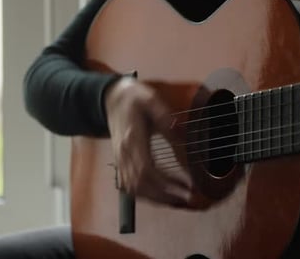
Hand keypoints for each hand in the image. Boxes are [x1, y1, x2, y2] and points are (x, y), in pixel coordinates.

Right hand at [104, 77, 192, 206]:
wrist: (111, 99)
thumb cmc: (133, 98)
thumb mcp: (150, 99)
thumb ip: (164, 115)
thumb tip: (180, 133)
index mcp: (132, 138)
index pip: (147, 169)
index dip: (166, 182)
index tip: (186, 185)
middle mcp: (123, 153)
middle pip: (141, 184)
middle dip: (165, 196)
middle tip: (187, 198)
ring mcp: (120, 160)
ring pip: (135, 189)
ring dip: (156, 199)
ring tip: (177, 200)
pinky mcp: (120, 163)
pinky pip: (130, 187)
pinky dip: (146, 196)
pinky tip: (161, 197)